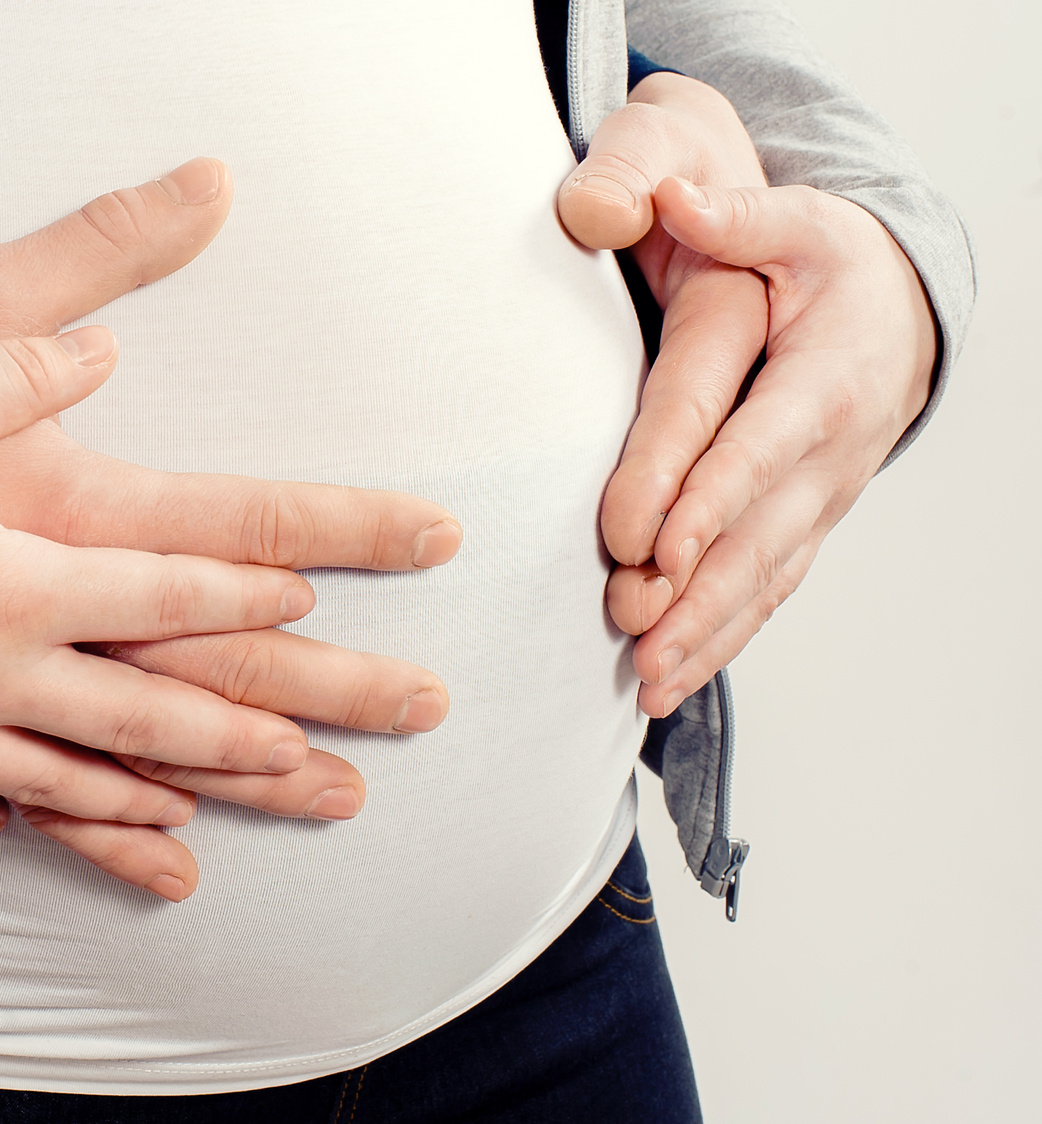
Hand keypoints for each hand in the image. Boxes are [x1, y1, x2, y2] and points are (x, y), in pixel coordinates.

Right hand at [0, 161, 462, 898]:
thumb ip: (22, 367)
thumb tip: (107, 349)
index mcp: (12, 576)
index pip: (160, 587)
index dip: (242, 586)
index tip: (310, 589)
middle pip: (143, 712)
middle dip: (239, 735)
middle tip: (316, 754)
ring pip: (67, 778)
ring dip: (149, 798)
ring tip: (213, 815)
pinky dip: (16, 818)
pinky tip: (45, 831)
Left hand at [559, 74, 934, 717]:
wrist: (896, 306)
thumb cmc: (830, 259)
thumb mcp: (794, 221)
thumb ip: (734, 214)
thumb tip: (671, 195)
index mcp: (824, 377)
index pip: (757, 447)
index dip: (710, 501)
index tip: (656, 549)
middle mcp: (830, 454)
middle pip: (759, 536)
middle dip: (699, 596)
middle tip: (637, 644)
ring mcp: (821, 499)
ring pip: (763, 579)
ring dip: (707, 635)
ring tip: (648, 685)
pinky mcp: (804, 524)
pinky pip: (768, 590)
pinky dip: (723, 639)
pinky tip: (673, 679)